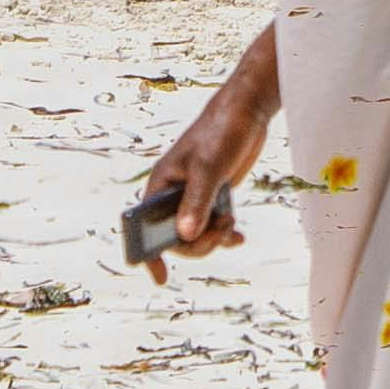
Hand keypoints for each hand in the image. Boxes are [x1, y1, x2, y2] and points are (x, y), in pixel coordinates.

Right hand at [130, 32, 283, 277]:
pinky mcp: (213, 195)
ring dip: (215, 236)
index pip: (144, 224)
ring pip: (197, 234)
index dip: (148, 253)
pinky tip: (238, 236)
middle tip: (222, 230)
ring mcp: (193, 196)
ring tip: (231, 223)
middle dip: (199, 242)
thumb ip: (197, 202)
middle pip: (176, 237)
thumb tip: (185, 236)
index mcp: (160, 184)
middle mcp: (173, 194)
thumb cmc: (220, 133)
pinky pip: (213, 225)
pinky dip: (225, 233)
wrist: (245, 113)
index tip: (160, 276)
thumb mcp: (208, 168)